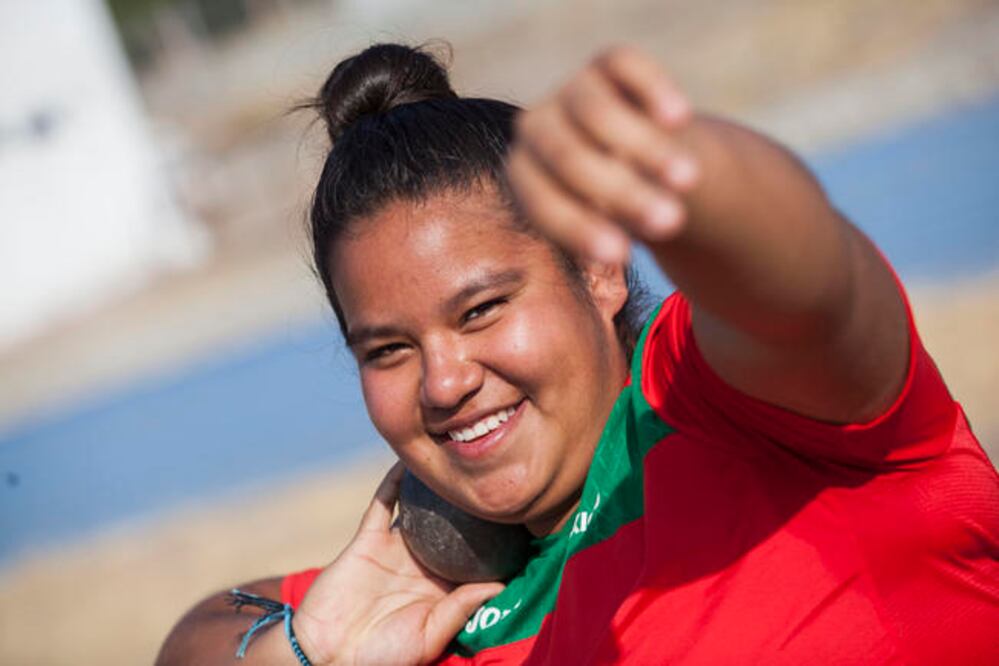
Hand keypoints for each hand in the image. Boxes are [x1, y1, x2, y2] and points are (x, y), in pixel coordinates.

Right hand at [293, 463, 503, 664]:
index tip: (519, 518)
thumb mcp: (430, 636)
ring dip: (433, 487)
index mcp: (442, 587)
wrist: (329, 654)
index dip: (494, 540)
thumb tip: (502, 585)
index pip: (474, 557)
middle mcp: (422, 563)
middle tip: (493, 477)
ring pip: (420, 509)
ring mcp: (395, 549)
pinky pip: (383, 503)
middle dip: (469, 506)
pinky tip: (411, 460)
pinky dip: (394, 481)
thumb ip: (461, 607)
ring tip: (457, 458)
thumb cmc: (383, 656)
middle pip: (451, 527)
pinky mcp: (368, 539)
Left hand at [507, 46, 699, 263]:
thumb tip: (613, 245)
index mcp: (524, 178)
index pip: (541, 202)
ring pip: (596, 113)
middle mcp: (536, 129)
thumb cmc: (618, 209)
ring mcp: (569, 91)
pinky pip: (624, 66)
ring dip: (645, 148)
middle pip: (568, 158)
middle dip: (621, 193)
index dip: (580, 229)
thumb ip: (605, 228)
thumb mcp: (609, 227)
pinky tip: (679, 118)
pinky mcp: (606, 63)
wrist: (642, 160)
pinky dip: (651, 90)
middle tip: (670, 222)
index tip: (623, 256)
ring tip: (689, 180)